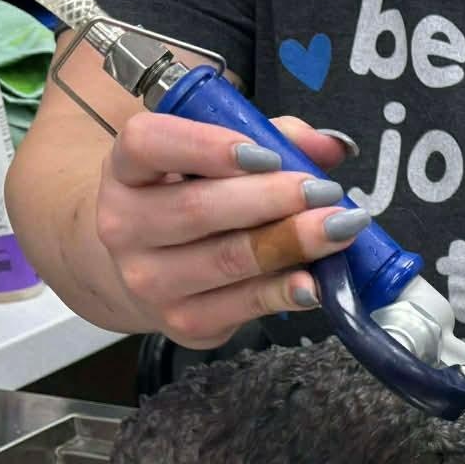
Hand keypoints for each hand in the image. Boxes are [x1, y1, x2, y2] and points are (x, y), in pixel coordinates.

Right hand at [95, 111, 369, 347]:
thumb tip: (331, 147)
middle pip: (201, 209)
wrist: (150, 275)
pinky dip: (286, 292)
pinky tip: (317, 282)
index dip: (208, 146)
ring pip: (229, 260)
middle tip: (325, 192)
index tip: (266, 154)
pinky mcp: (184, 322)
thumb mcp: (215, 162)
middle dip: (273, 200)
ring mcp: (150, 280)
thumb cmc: (191, 203)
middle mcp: (124, 225)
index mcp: (125, 170)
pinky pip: (244, 305)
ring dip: (292, 244)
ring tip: (340, 229)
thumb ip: (270, 141)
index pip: (149, 145)